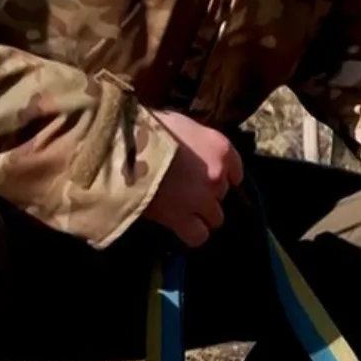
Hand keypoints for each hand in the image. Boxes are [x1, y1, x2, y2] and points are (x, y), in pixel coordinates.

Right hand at [142, 109, 244, 247]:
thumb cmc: (148, 128)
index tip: (206, 176)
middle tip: (186, 191)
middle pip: (222, 194)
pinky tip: (180, 226)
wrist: (125, 149)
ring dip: (201, 215)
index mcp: (221, 148)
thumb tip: (190, 148)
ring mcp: (202, 199)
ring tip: (181, 210)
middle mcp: (218, 175)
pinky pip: (198, 236)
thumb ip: (194, 141)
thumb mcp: (181, 124)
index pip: (236, 172)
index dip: (221, 176)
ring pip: (215, 218)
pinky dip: (192, 233)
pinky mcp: (182, 218)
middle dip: (207, 194)